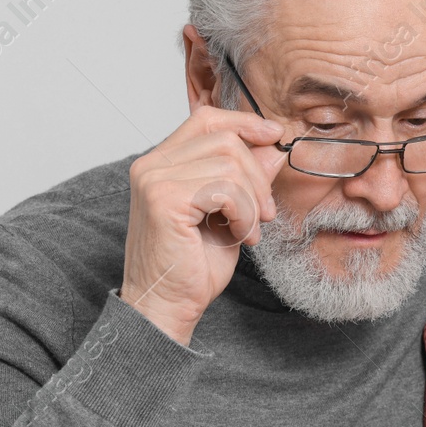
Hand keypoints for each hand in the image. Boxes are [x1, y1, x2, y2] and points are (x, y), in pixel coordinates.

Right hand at [122, 108, 288, 344]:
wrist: (168, 307)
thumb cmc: (193, 267)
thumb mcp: (230, 215)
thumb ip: (245, 179)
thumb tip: (272, 147)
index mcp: (161, 163)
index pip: (206, 119)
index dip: (244, 123)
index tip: (274, 137)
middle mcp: (151, 165)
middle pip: (224, 139)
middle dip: (257, 176)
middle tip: (265, 214)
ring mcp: (154, 179)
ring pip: (229, 163)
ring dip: (251, 201)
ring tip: (248, 231)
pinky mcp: (164, 199)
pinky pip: (224, 188)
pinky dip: (243, 214)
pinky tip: (238, 236)